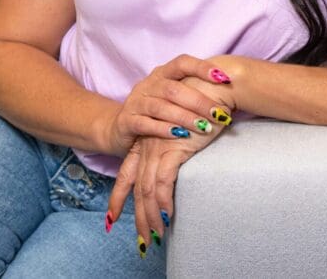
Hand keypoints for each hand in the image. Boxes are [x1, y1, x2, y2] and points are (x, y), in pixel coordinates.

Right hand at [102, 54, 233, 157]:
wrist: (119, 127)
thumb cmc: (156, 111)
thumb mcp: (172, 97)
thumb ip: (194, 91)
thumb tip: (231, 88)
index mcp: (161, 73)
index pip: (182, 62)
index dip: (202, 68)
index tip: (224, 78)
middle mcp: (148, 84)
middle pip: (174, 88)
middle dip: (199, 102)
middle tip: (219, 114)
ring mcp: (136, 101)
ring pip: (161, 106)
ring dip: (185, 117)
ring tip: (204, 128)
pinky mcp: (127, 121)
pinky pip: (145, 123)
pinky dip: (163, 129)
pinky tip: (179, 136)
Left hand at [106, 74, 235, 257]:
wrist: (213, 86)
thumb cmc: (203, 104)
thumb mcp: (184, 127)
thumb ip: (175, 144)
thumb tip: (176, 162)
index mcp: (147, 141)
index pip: (127, 173)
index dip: (119, 197)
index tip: (113, 217)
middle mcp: (148, 145)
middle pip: (136, 188)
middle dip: (137, 216)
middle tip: (142, 240)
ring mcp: (158, 146)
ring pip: (147, 189)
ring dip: (151, 215)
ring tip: (155, 236)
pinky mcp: (173, 147)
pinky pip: (163, 181)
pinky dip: (164, 200)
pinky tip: (168, 215)